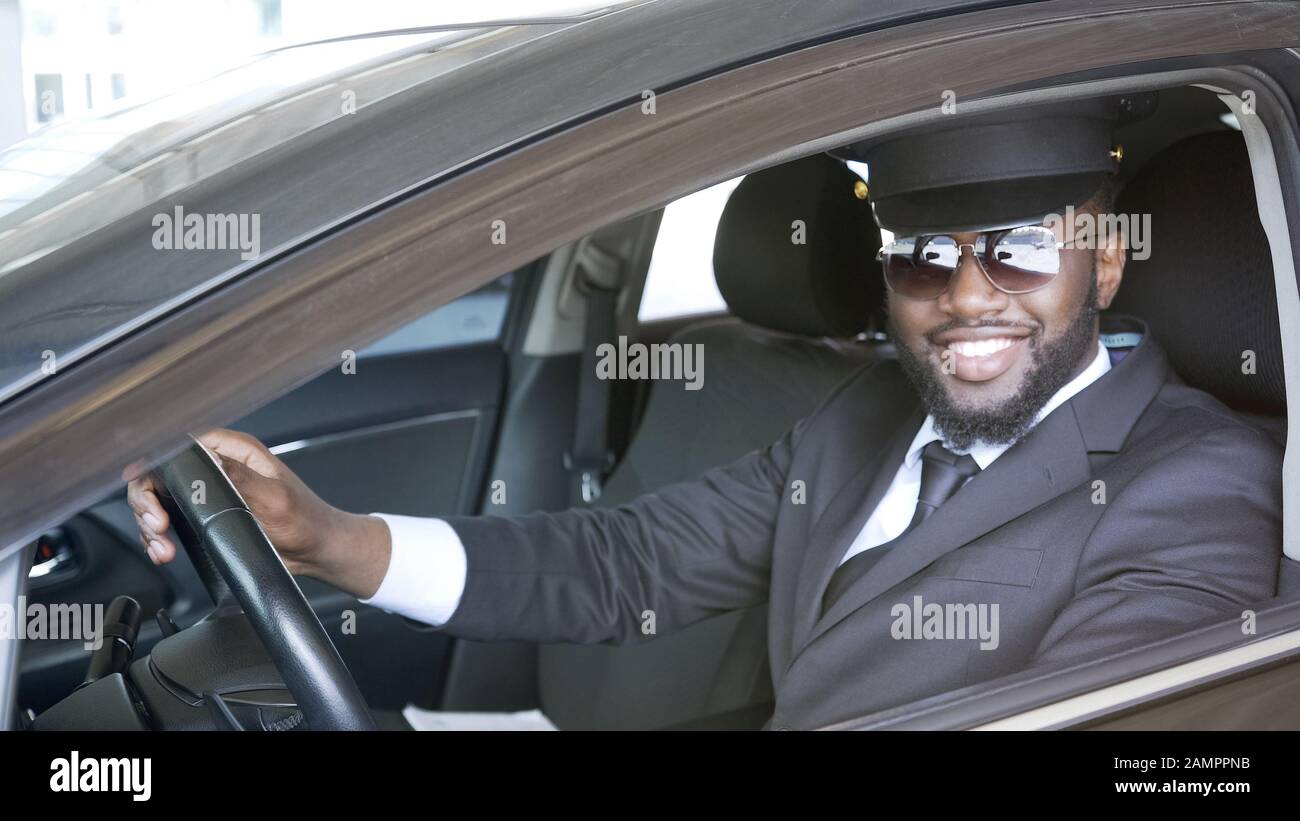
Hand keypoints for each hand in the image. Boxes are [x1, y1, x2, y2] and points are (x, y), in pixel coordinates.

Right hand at [125, 429, 391, 598]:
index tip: (149, 491)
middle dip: (148, 502)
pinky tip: (164, 552)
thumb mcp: (274, 498)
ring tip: (163, 548)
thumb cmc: (306, 521)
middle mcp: (217, 467)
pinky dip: (159, 538)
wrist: (317, 551)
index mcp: (235, 451)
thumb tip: (204, 457)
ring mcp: (209, 493)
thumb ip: (238, 477)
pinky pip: (169, 523)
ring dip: (151, 525)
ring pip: (159, 500)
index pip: (178, 444)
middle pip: (160, 474)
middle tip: (158, 526)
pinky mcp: (205, 517)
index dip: (154, 465)